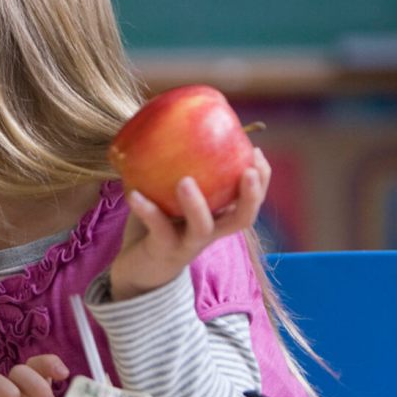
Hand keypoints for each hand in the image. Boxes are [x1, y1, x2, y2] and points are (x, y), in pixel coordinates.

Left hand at [108, 148, 270, 300]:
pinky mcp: (163, 250)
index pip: (250, 201)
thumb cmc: (156, 226)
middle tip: (248, 170)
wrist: (137, 271)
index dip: (261, 180)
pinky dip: (147, 210)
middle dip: (251, 195)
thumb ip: (175, 170)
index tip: (256, 152)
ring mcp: (188, 244)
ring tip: (185, 180)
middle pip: (242, 219)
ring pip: (202, 227)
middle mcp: (209, 232)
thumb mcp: (170, 197)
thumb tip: (169, 124)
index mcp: (217, 217)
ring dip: (196, 204)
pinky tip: (134, 193)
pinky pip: (158, 229)